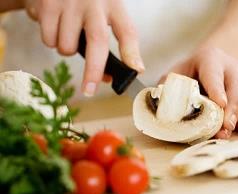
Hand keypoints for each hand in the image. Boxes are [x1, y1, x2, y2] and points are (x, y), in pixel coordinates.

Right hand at [23, 0, 144, 95]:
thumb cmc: (85, 1)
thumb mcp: (103, 11)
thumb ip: (107, 41)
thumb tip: (106, 78)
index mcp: (114, 4)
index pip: (128, 31)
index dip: (132, 53)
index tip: (137, 71)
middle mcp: (94, 3)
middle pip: (97, 42)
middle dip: (93, 71)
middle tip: (89, 90)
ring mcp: (70, 3)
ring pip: (67, 47)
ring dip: (67, 51)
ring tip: (68, 35)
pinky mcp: (48, 5)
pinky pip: (48, 39)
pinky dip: (50, 40)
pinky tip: (54, 25)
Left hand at [160, 47, 237, 138]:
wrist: (213, 62)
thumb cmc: (192, 69)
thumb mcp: (178, 71)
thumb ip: (169, 84)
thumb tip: (158, 102)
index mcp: (211, 59)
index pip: (214, 74)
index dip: (217, 89)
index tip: (220, 103)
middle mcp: (229, 69)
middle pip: (234, 88)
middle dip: (230, 108)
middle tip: (225, 125)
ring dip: (237, 116)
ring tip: (230, 131)